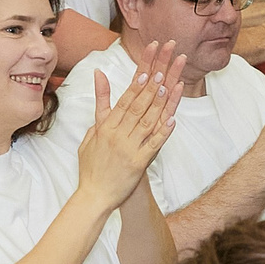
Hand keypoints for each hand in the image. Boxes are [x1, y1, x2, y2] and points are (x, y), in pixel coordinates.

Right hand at [77, 45, 184, 208]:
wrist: (93, 196)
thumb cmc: (92, 165)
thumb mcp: (92, 132)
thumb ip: (100, 105)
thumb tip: (98, 75)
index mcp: (106, 127)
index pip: (124, 100)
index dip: (136, 83)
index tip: (147, 67)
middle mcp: (117, 135)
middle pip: (137, 106)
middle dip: (151, 85)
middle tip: (163, 68)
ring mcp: (128, 149)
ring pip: (146, 121)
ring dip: (158, 103)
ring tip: (169, 85)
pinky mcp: (138, 164)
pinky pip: (153, 145)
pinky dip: (163, 132)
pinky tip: (172, 119)